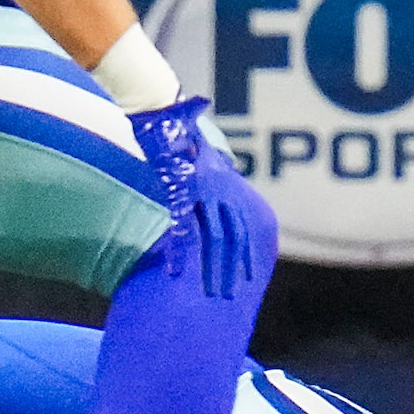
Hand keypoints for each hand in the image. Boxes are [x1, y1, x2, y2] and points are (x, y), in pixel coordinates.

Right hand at [127, 98, 255, 298]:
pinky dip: (179, 252)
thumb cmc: (179, 134)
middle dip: (231, 270)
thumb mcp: (198, 156)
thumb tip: (208, 180)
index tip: (248, 276)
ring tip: (212, 293)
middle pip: (231, 238)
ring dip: (212, 269)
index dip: (245, 253)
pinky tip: (176, 274)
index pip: (240, 227)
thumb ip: (205, 170)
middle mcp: (219, 192)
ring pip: (213, 239)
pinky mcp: (181, 194)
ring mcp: (202, 194)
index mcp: (224, 187)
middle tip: (229, 296)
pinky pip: (182, 229)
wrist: (164, 117)